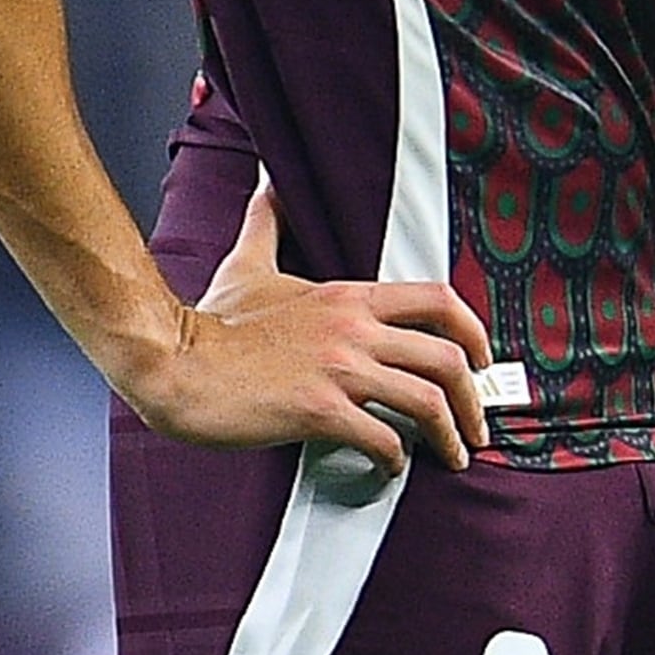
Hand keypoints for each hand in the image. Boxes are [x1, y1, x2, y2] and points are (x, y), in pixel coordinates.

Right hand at [123, 183, 494, 470]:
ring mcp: (339, 370)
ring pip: (426, 401)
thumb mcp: (248, 264)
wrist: (173, 361)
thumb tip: (268, 185)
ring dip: (448, 435)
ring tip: (450, 456)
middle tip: (474, 426)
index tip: (480, 361)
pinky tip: (389, 469)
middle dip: (472, 399)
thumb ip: (267, 224)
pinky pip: (381, 439)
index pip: (438, 299)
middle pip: (446, 358)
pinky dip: (395, 460)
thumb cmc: (212, 323)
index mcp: (349, 296)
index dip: (473, 330)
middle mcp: (354, 330)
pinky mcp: (319, 411)